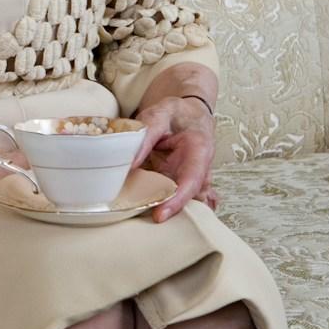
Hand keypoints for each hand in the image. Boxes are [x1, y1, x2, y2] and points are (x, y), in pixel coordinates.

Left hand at [132, 95, 217, 222]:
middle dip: (168, 210)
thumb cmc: (175, 111)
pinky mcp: (177, 181)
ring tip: (138, 212)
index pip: (191, 181)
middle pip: (186, 197)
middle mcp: (198, 169)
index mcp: (199, 150)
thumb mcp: (159, 114)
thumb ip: (145, 137)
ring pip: (178, 199)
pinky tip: (144, 207)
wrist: (187, 111)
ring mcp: (188, 177)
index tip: (160, 215)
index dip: (177, 200)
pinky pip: (170, 196)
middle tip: (141, 218)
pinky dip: (157, 202)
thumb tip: (128, 166)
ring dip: (162, 208)